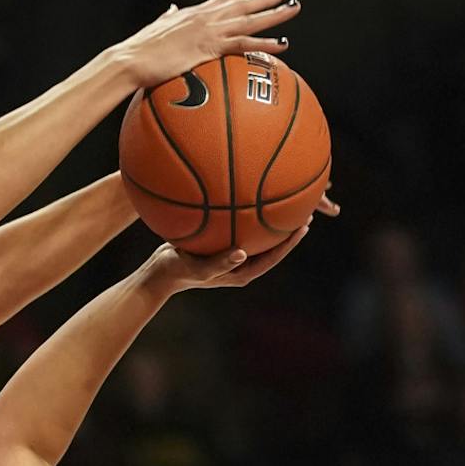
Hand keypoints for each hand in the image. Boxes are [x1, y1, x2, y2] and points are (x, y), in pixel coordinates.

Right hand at [117, 0, 299, 91]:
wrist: (132, 59)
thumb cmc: (138, 51)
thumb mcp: (155, 30)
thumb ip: (167, 18)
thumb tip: (171, 9)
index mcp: (192, 14)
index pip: (219, 0)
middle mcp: (205, 17)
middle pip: (241, 4)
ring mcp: (209, 30)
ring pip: (249, 19)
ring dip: (273, 14)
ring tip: (292, 9)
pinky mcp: (210, 46)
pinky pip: (245, 44)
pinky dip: (265, 43)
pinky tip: (282, 44)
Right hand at [146, 190, 338, 292]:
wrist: (158, 272)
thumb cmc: (176, 271)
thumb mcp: (197, 268)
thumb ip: (219, 263)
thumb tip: (242, 252)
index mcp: (241, 271)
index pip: (273, 257)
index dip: (290, 242)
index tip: (305, 225)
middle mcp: (240, 262)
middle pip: (271, 245)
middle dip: (287, 228)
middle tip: (305, 208)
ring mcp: (231, 253)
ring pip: (257, 235)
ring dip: (270, 218)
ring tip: (284, 198)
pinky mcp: (220, 244)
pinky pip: (239, 226)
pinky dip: (246, 212)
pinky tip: (247, 193)